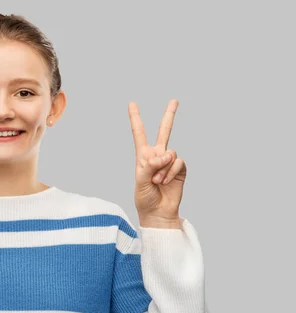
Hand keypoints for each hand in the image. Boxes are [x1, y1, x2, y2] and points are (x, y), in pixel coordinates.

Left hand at [128, 100, 186, 225]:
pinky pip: (177, 163)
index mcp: (143, 156)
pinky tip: (165, 182)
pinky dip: (170, 172)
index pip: (139, 133)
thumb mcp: (141, 180)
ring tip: (156, 181)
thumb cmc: (144, 197)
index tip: (132, 103)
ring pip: (170, 153)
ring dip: (162, 168)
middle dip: (170, 115)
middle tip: (175, 100)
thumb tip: (167, 154)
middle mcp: (157, 156)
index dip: (136, 118)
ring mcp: (170, 162)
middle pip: (165, 131)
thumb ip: (151, 165)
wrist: (157, 212)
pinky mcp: (180, 169)